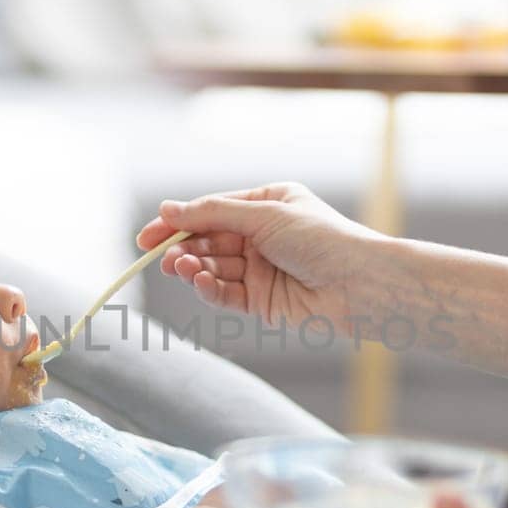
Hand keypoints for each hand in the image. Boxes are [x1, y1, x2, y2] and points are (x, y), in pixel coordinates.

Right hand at [135, 182, 379, 333]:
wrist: (360, 283)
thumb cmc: (322, 239)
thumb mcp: (264, 215)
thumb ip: (214, 214)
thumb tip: (168, 209)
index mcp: (267, 205)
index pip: (212, 211)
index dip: (178, 222)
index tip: (147, 235)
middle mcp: (263, 236)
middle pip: (209, 241)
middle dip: (184, 249)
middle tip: (163, 257)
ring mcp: (262, 270)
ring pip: (214, 269)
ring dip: (195, 269)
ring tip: (183, 268)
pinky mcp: (263, 302)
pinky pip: (227, 294)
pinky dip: (211, 289)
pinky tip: (202, 283)